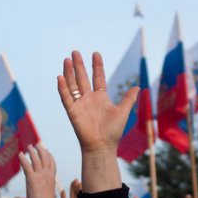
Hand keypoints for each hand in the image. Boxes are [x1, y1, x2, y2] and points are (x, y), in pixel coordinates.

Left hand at [19, 144, 56, 197]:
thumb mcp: (49, 195)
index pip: (52, 163)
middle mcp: (47, 175)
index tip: (46, 150)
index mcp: (52, 178)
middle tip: (36, 145)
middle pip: (45, 158)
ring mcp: (40, 176)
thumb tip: (45, 191)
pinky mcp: (32, 179)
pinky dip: (23, 159)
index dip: (49, 155)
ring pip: (36, 159)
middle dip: (41, 150)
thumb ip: (46, 189)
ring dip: (32, 151)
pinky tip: (20, 154)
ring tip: (28, 147)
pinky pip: (27, 166)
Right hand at [58, 52, 137, 191]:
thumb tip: (138, 87)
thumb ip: (128, 99)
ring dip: (69, 73)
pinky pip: (66, 98)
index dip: (97, 66)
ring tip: (66, 60)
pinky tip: (60, 77)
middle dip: (79, 65)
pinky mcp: (72, 112)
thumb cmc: (113, 131)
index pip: (98, 78)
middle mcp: (89, 99)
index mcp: (101, 97)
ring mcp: (80, 104)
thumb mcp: (123, 112)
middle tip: (75, 52)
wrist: (102, 146)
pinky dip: (63, 88)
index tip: (95, 54)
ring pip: (73, 85)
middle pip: (83, 78)